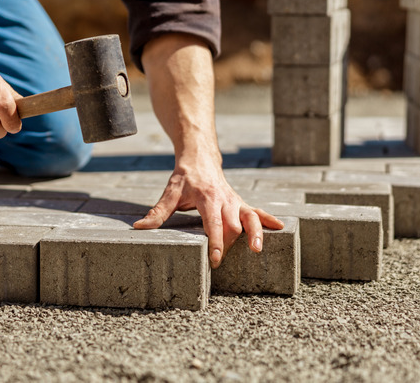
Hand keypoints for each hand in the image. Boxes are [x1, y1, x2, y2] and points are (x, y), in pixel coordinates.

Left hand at [134, 160, 283, 268]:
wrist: (200, 158)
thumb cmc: (185, 177)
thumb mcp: (170, 192)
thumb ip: (157, 212)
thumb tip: (140, 228)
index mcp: (207, 198)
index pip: (214, 223)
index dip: (216, 242)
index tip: (215, 260)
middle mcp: (225, 200)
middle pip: (233, 225)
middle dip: (231, 244)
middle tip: (224, 262)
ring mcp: (235, 201)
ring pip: (250, 218)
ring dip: (256, 234)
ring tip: (257, 250)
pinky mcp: (240, 202)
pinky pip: (257, 211)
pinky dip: (268, 219)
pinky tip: (280, 228)